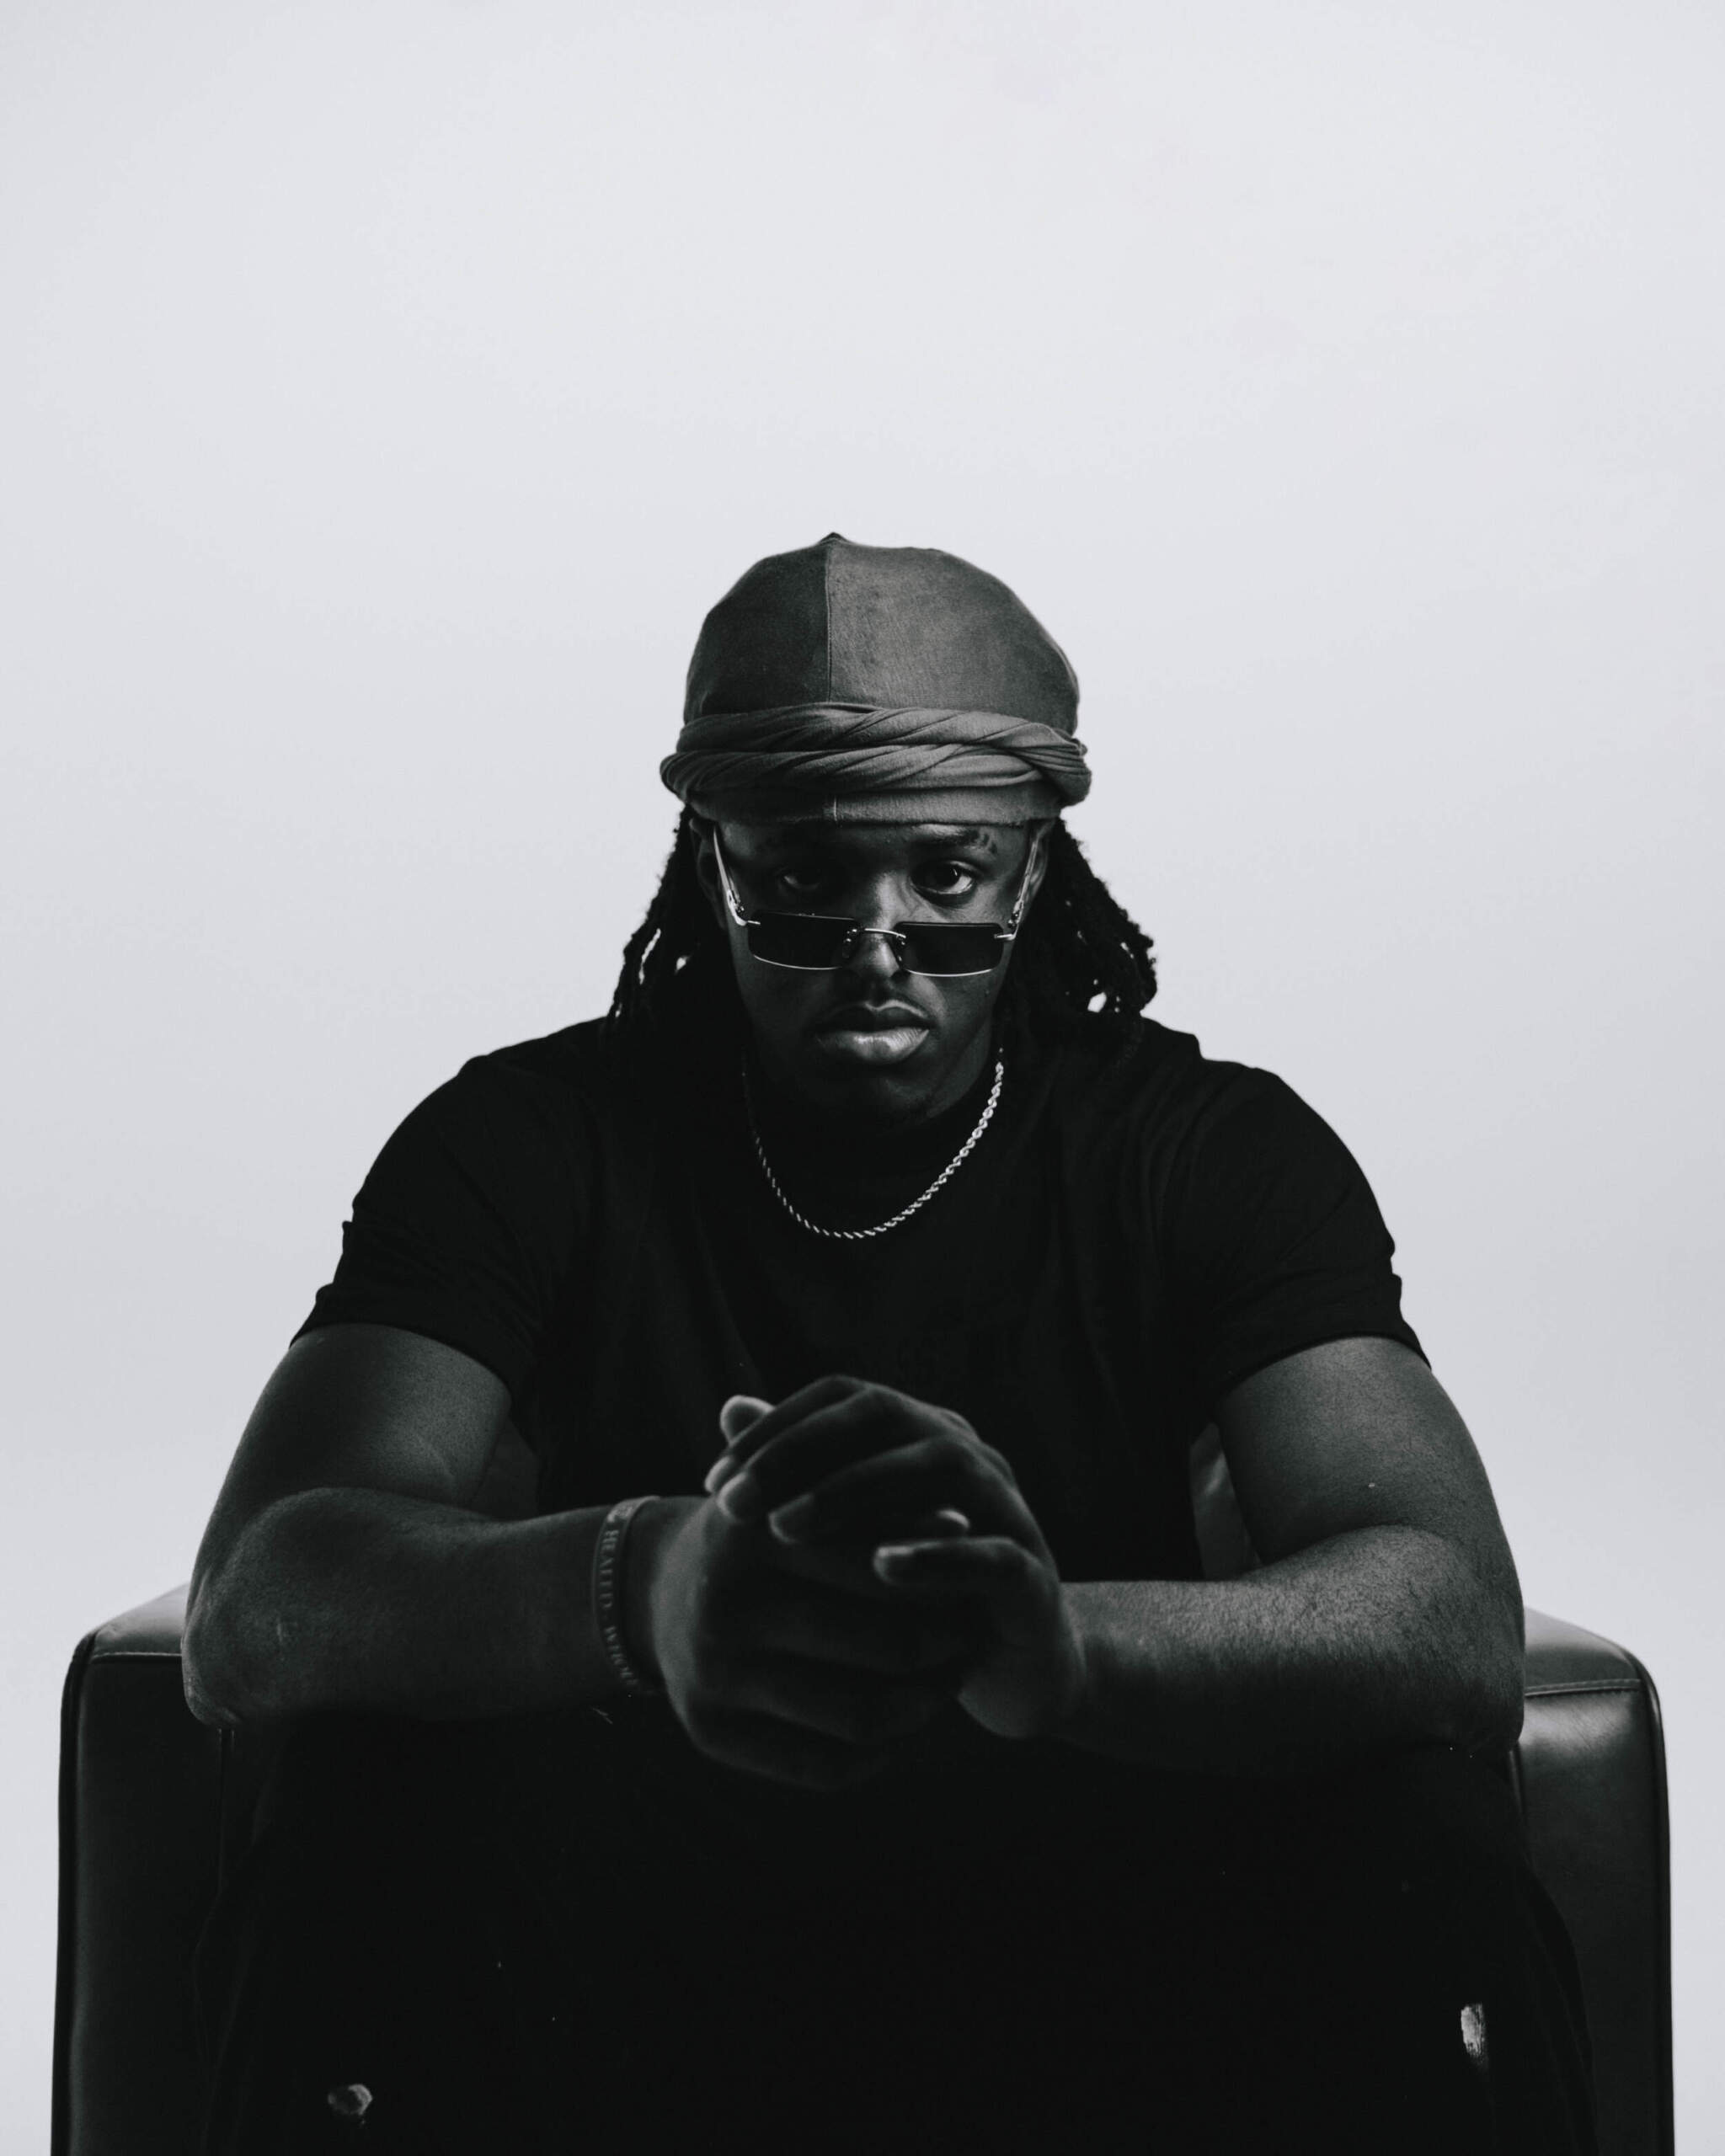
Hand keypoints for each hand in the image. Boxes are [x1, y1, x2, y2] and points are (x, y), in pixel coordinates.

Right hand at [637, 1412, 980, 1791]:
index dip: (943, 1575)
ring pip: (861, 1717)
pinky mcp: (710, 1732)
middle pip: (886, 1646)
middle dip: (948, 1643)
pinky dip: (878, 1752)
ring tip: (948, 1678)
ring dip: (924, 1704)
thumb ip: (881, 1508)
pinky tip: (899, 1721)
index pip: (882, 1563)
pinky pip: (823, 1767)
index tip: (979, 1573)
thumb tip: (962, 1524)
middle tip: (975, 1633)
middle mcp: (725, 1605)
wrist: (663, 1588)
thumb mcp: (809, 1503)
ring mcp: (713, 1676)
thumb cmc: (770, 1535)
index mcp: (753, 1532)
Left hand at [704, 1376, 1087, 1741]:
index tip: (715, 1482)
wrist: (1014, 1666)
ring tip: (786, 1529)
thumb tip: (729, 1406)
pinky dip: (938, 1556)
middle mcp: (968, 1454)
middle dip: (801, 1453)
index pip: (844, 1398)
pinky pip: (992, 1553)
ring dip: (857, 1491)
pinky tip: (881, 1569)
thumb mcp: (853, 1534)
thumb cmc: (918, 1592)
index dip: (776, 1429)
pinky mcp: (1032, 1574)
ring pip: (941, 1467)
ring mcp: (1008, 1507)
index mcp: (924, 1434)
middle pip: (885, 1414)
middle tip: (734, 1505)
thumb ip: (800, 1470)